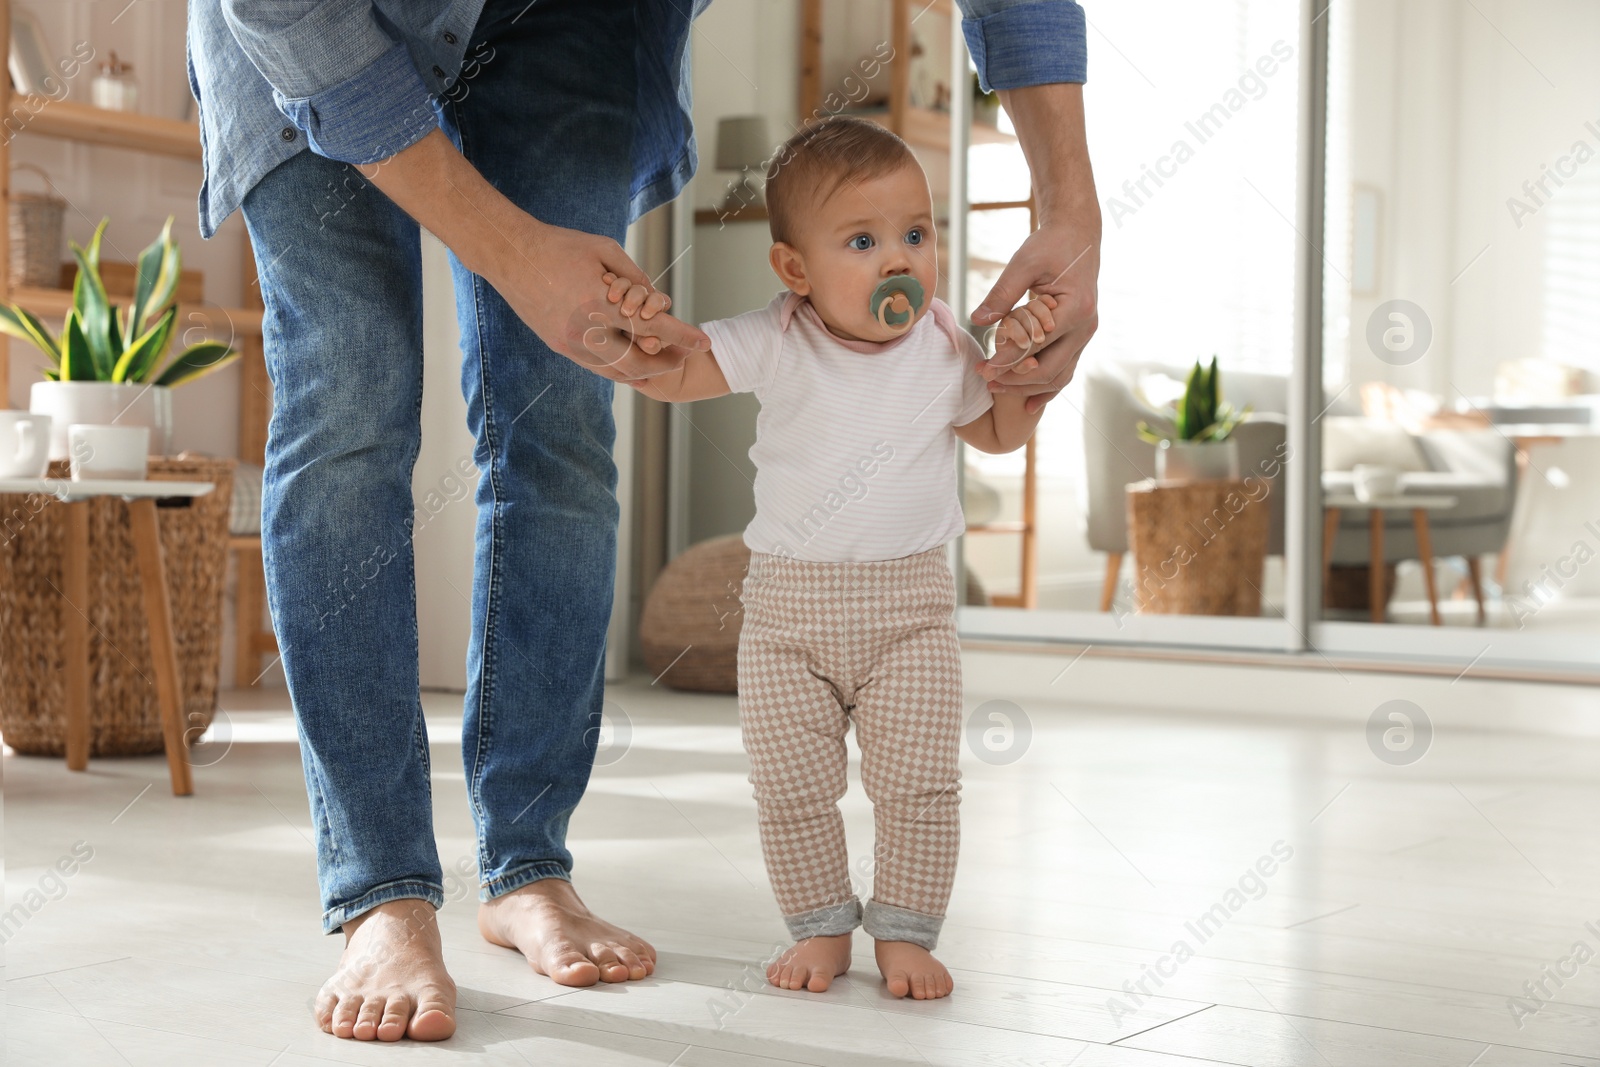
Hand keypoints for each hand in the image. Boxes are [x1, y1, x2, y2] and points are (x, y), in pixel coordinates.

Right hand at [500, 221, 707, 382]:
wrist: (509, 256)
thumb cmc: (560, 245)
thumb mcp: (605, 250)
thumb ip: (635, 277)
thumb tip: (657, 301)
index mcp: (598, 304)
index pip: (651, 327)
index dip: (681, 336)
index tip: (704, 341)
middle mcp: (584, 331)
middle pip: (637, 362)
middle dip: (666, 362)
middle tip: (686, 355)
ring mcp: (570, 344)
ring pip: (616, 371)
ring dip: (643, 371)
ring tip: (665, 363)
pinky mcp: (560, 347)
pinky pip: (597, 367)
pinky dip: (620, 369)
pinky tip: (635, 366)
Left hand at [971, 220, 1098, 412]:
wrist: (1078, 237)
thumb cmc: (1051, 245)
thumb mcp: (1024, 263)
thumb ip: (1002, 293)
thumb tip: (977, 320)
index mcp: (1076, 308)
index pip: (1037, 345)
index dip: (1008, 360)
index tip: (982, 368)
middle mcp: (1086, 327)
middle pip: (1050, 369)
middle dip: (1015, 379)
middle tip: (984, 380)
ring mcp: (1085, 335)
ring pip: (1059, 375)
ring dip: (1028, 388)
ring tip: (996, 390)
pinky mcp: (1079, 337)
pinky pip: (1065, 369)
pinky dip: (1046, 388)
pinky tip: (1027, 404)